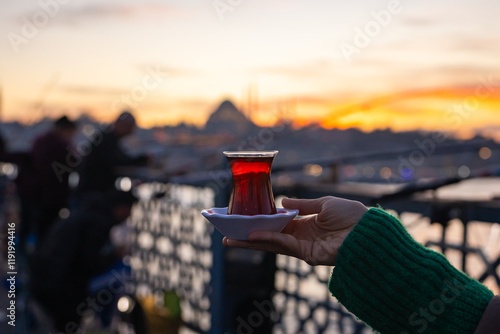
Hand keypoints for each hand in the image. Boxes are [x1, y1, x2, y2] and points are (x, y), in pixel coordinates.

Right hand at [223, 196, 367, 265]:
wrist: (369, 231)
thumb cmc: (352, 215)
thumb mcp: (324, 204)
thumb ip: (303, 204)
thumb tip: (281, 200)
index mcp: (305, 225)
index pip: (277, 224)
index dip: (261, 222)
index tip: (244, 218)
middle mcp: (301, 237)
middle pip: (269, 236)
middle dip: (248, 236)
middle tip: (227, 234)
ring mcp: (303, 247)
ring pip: (271, 243)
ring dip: (250, 241)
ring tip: (229, 239)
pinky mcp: (307, 254)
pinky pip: (283, 245)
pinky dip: (267, 239)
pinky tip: (252, 235)